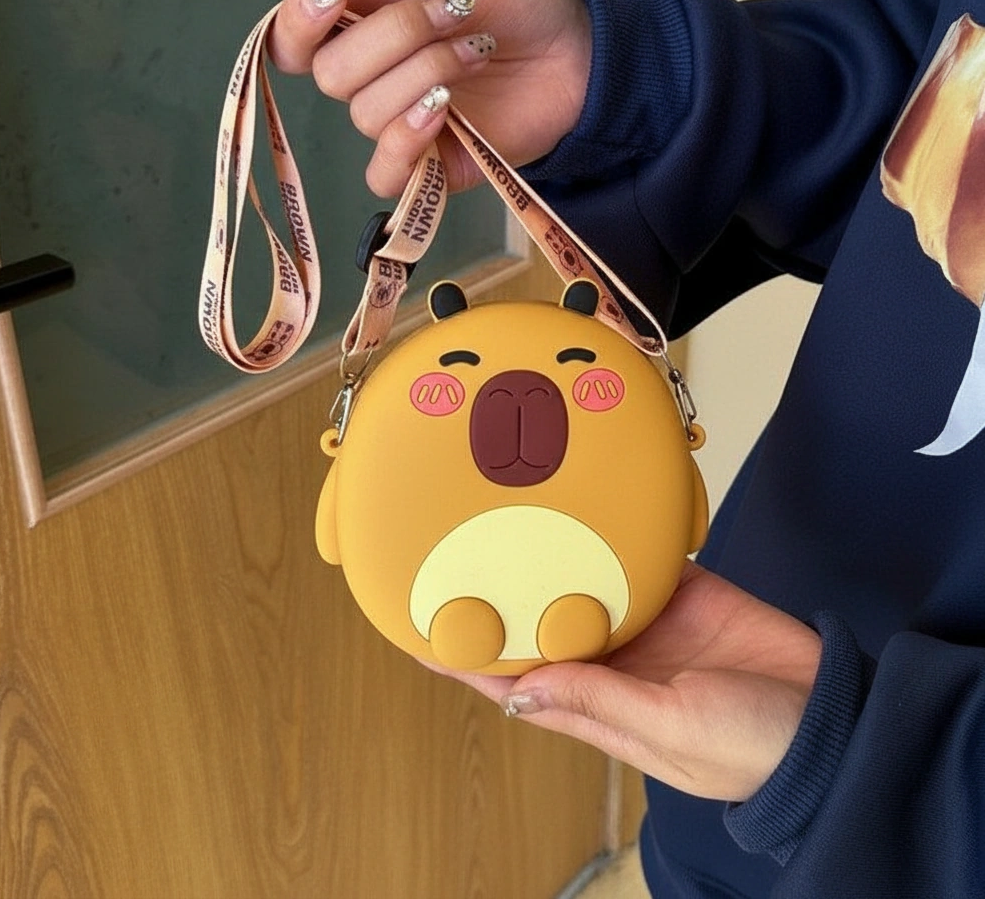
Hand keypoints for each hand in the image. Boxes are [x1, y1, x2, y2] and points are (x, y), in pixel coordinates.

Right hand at [260, 0, 591, 196]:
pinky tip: (443, 112)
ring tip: (476, 51)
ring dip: (425, 74)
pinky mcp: (432, 169)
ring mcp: (401, 129)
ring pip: (367, 115)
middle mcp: (374, 85)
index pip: (295, 45)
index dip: (300, 24)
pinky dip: (408, 137)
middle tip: (452, 14)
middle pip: (334, 77)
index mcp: (366, 34)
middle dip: (395, 38)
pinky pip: (387, 172)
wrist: (578, 50)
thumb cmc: (514, 8)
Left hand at [429, 563, 822, 802]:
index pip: (522, 683)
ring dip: (548, 564)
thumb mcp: (669, 729)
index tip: (427, 637)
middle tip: (456, 560)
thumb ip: (596, 701)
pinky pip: (634, 559)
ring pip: (582, 586)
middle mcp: (615, 664)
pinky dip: (608, 538)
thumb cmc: (751, 745)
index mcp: (604, 706)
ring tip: (504, 527)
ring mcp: (647, 624)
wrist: (831, 716)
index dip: (474, 663)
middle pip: (544, 627)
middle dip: (502, 602)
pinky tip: (578, 513)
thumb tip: (521, 689)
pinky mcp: (680, 590)